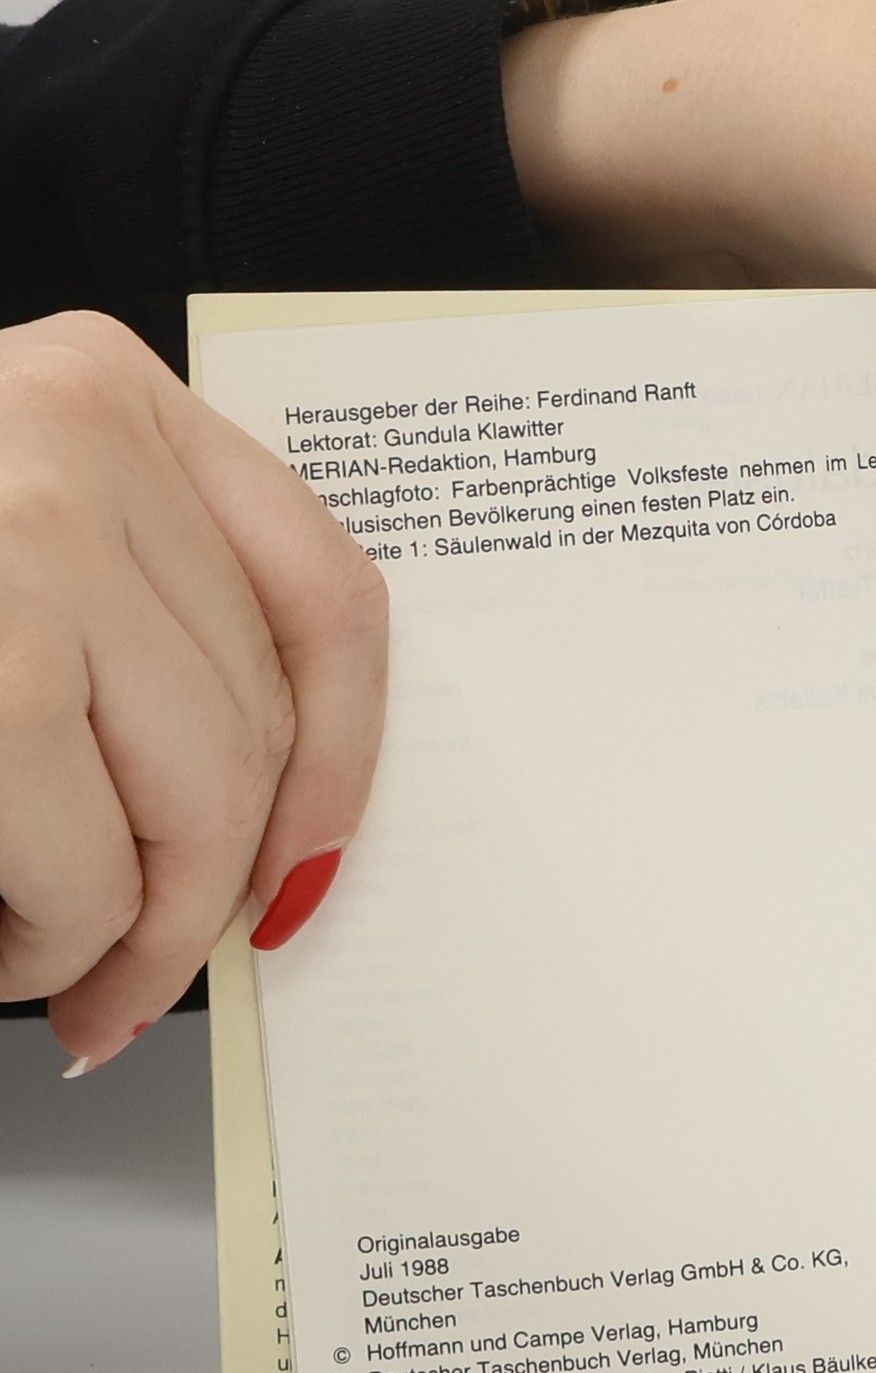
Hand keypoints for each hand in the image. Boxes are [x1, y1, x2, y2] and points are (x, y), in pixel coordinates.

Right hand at [0, 312, 386, 1075]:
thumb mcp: (13, 547)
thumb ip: (137, 631)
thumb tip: (281, 834)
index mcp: (107, 394)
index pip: (327, 597)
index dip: (343, 761)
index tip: (309, 863)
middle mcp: (75, 436)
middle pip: (258, 727)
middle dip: (208, 893)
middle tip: (142, 976)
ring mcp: (25, 537)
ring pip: (191, 808)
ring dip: (127, 932)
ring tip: (50, 965)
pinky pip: (79, 861)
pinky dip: (50, 939)